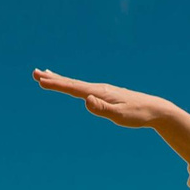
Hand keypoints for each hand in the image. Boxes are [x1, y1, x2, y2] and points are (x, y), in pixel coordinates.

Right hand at [33, 68, 174, 127]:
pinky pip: (85, 88)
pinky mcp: (106, 94)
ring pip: (77, 84)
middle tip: (34, 73)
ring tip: (45, 74)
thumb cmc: (138, 114)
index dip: (56, 84)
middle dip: (53, 79)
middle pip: (72, 82)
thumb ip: (103, 109)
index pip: (73, 88)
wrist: (155, 109)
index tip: (40, 80)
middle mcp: (99, 88)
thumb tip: (86, 100)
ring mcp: (102, 90)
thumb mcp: (121, 116)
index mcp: (100, 92)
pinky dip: (73, 84)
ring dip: (60, 79)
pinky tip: (73, 87)